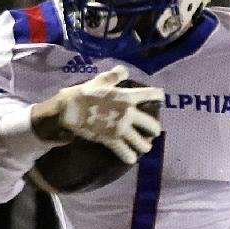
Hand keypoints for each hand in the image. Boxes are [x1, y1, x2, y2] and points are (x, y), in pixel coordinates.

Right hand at [32, 65, 161, 163]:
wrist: (69, 110)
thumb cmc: (84, 93)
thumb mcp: (100, 80)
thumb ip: (114, 76)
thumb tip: (124, 70)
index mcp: (127, 96)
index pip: (151, 95)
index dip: (159, 96)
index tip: (160, 98)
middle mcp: (128, 113)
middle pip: (152, 126)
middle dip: (154, 130)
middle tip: (152, 132)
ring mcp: (121, 128)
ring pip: (143, 144)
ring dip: (145, 146)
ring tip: (143, 146)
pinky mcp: (112, 140)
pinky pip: (126, 153)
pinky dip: (130, 157)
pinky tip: (131, 158)